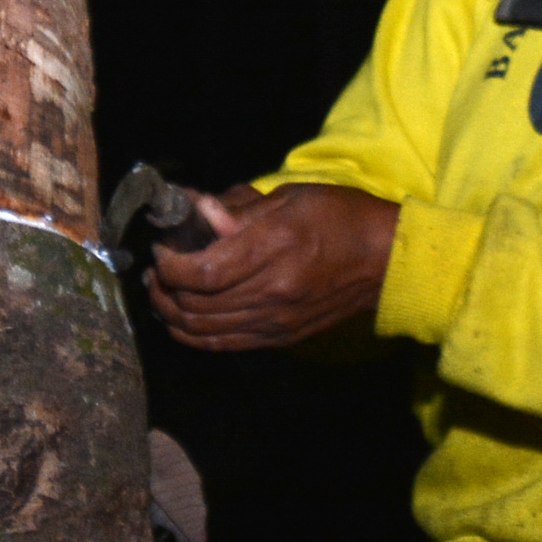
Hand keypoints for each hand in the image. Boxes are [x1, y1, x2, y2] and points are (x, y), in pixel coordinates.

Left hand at [148, 182, 398, 352]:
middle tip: (156, 266)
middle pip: (194, 305)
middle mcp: (271, 292)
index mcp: (274, 249)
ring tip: (163, 289)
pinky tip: (183, 315)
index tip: (162, 246)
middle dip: (163, 287)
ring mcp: (275, 320)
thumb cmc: (339, 217)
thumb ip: (238, 208)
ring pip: (201, 330)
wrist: (385, 261)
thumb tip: (194, 208)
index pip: (202, 271)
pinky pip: (222, 344)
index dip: (170, 262)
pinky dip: (193, 333)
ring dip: (171, 312)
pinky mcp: (279, 337)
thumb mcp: (289, 197)